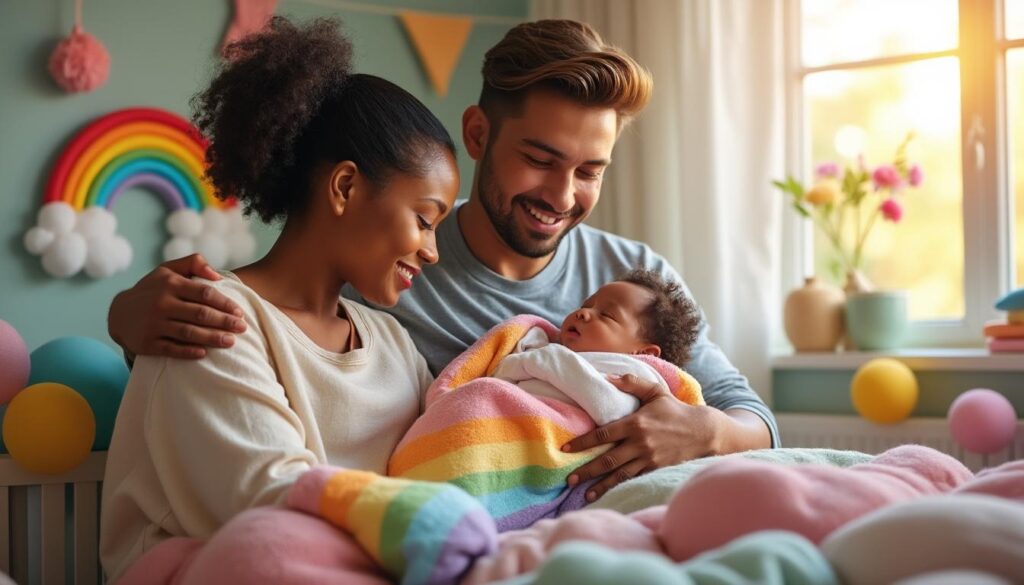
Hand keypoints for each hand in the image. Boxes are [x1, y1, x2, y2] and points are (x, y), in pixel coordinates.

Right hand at [108, 254, 246, 359]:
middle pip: (200, 314)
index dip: (225, 303)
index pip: (204, 293)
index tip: (240, 312)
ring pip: (189, 333)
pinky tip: (205, 353)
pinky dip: (189, 352)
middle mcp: (161, 303)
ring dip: (212, 338)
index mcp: (170, 284)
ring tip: (231, 341)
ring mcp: (153, 324)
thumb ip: (193, 263)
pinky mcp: (146, 343)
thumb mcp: (168, 270)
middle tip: (243, 328)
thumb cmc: (153, 289)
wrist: (118, 313)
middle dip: (224, 322)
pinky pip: (172, 349)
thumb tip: (217, 276)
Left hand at [561, 373, 723, 502]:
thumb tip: (606, 376)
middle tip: (569, 479)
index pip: (603, 434)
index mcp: (635, 423)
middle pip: (607, 460)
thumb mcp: (655, 391)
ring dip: (600, 485)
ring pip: (619, 475)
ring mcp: (648, 459)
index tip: (566, 449)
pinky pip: (633, 480)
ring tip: (584, 493)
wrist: (703, 432)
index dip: (583, 442)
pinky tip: (606, 494)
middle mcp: (640, 443)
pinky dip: (618, 487)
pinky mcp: (655, 469)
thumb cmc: (675, 410)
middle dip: (586, 470)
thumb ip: (631, 383)